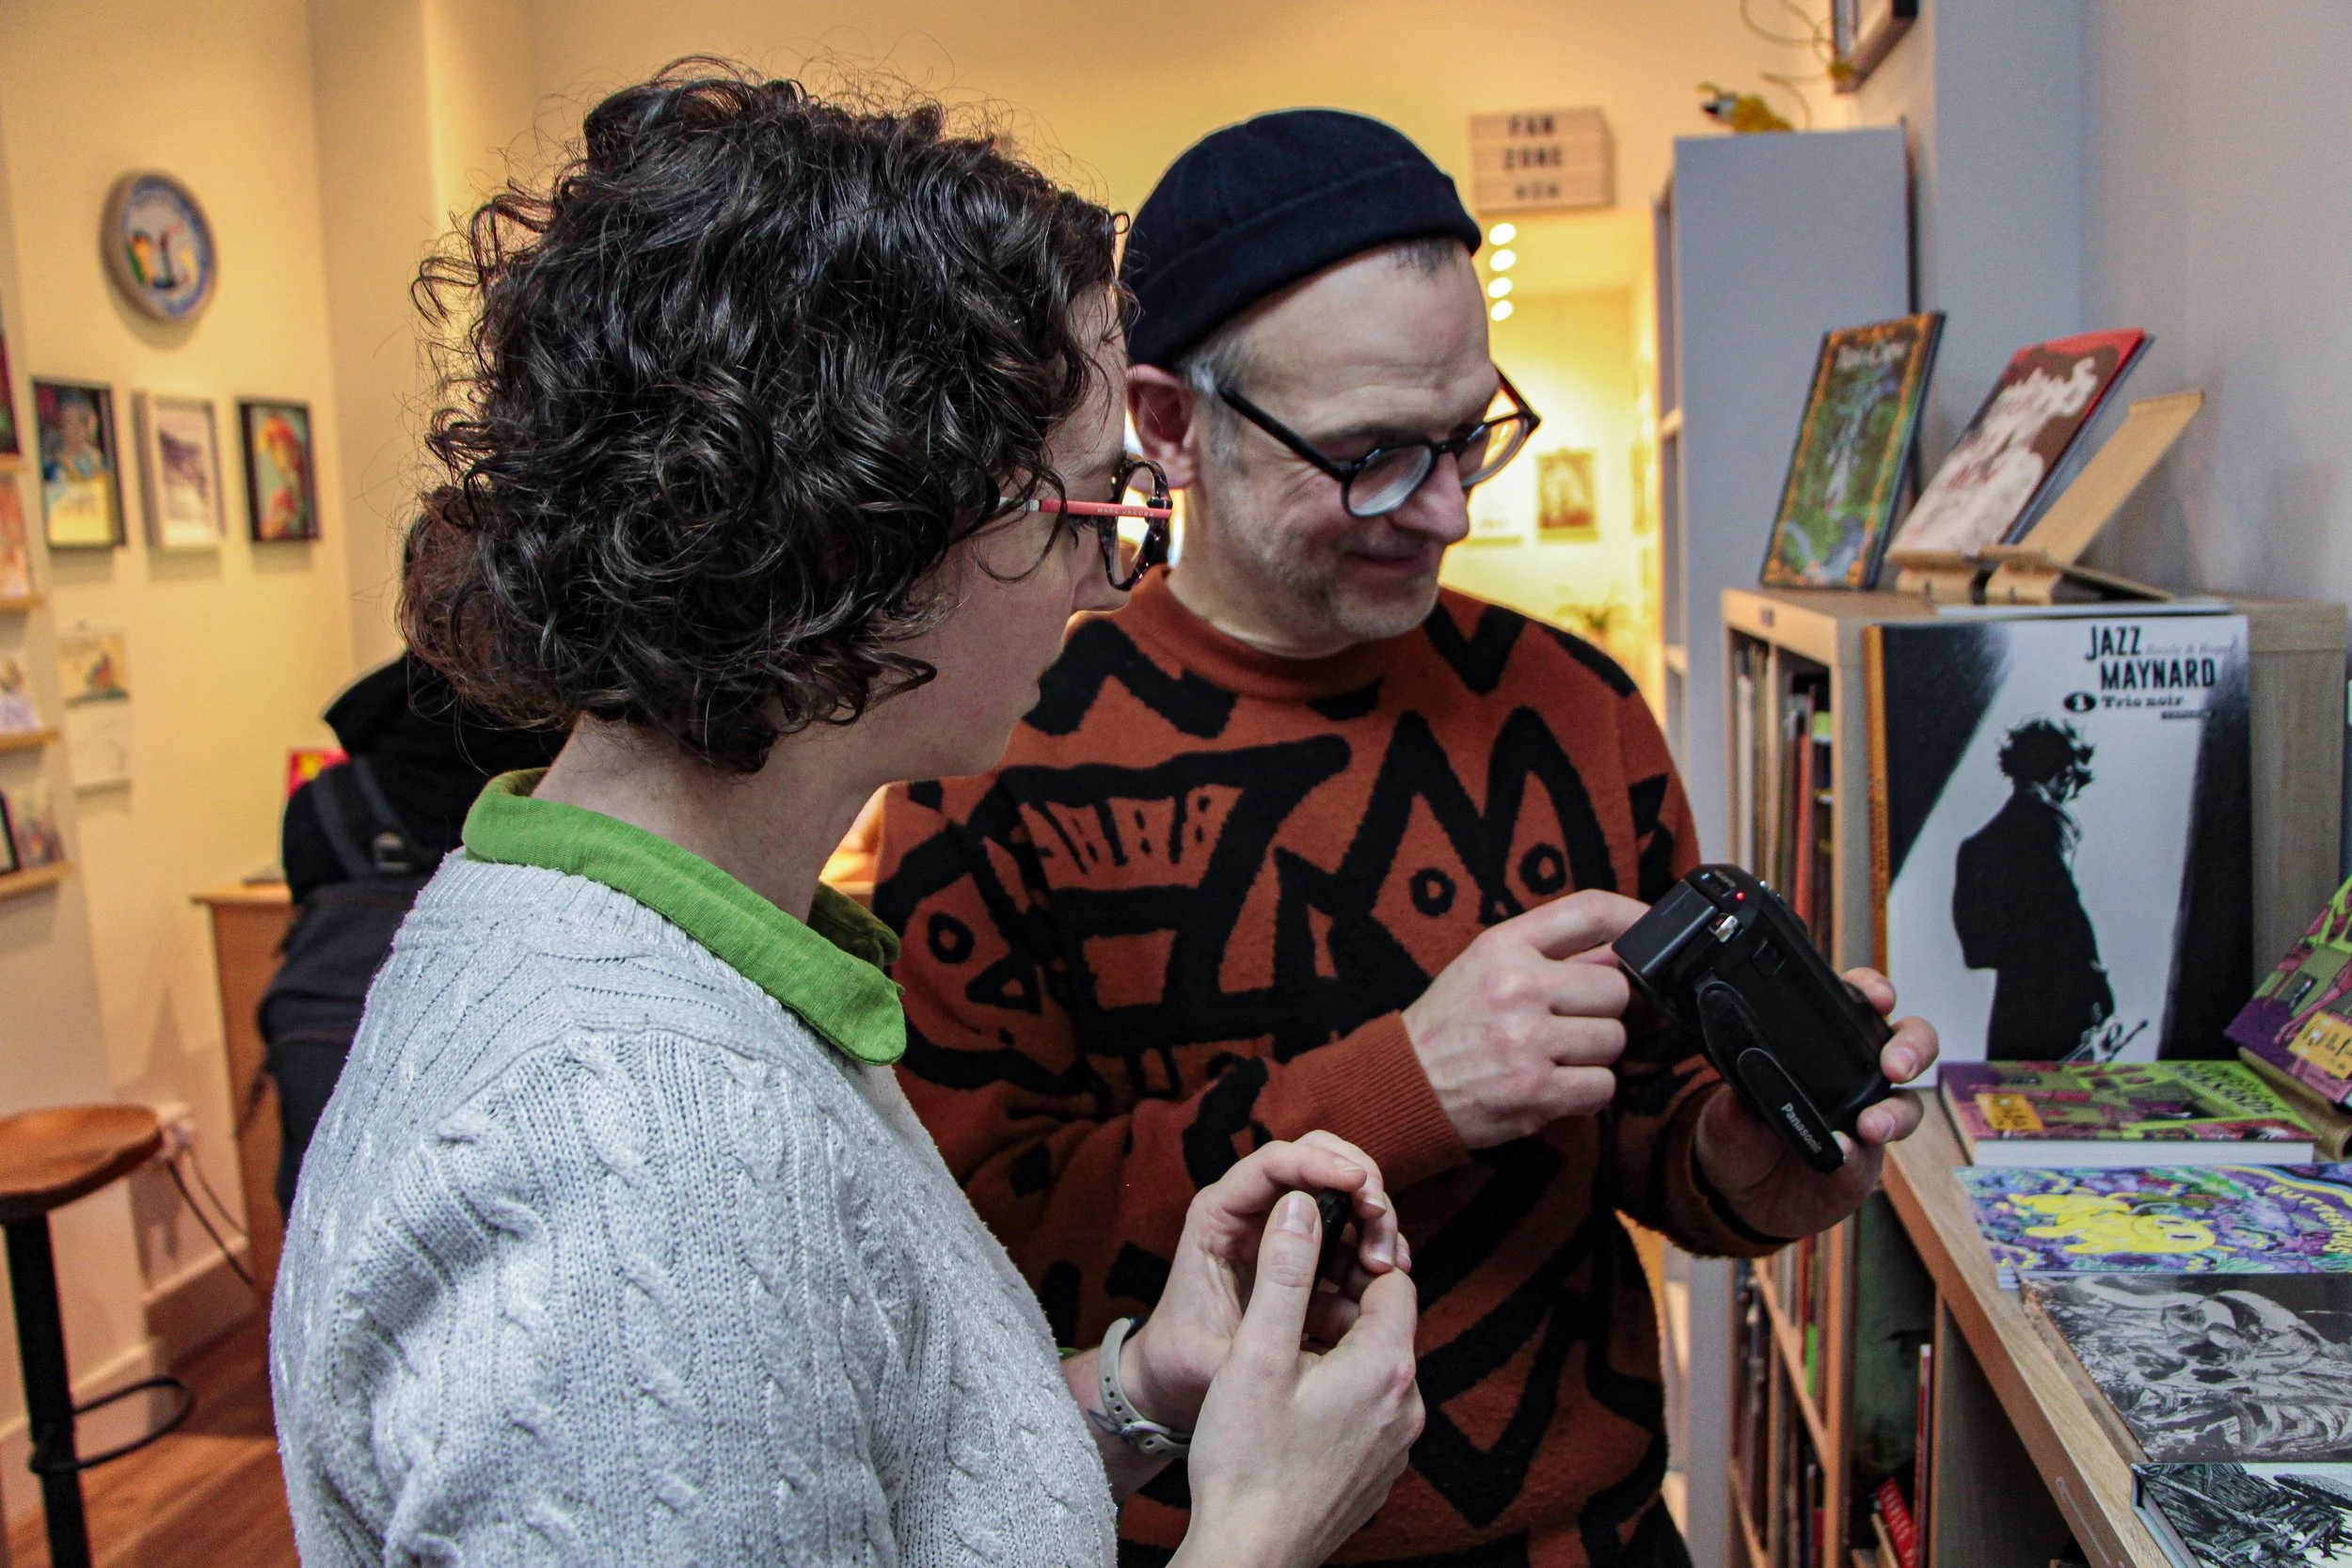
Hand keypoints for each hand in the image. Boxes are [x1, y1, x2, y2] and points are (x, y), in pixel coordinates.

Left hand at [1123, 1133, 1405, 1432]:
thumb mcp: (1213, 1356)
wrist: (1173, 1380)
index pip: (1271, 1163)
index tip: (1360, 1185)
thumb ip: (1254, 1325)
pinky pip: (1348, 1233)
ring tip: (1389, 1265)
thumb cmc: (1181, 1363)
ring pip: (1339, 1192)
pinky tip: (1390, 1278)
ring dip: (1373, 1218)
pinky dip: (1373, 1246)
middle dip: (1357, 1180)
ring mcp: (1279, 1228)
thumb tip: (1300, 1272)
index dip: (1319, 1163)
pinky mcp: (1303, 1254)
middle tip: (1381, 1221)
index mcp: (1217, 1216)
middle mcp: (1248, 1209)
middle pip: (1314, 1158)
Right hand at [1173, 1192, 1424, 1567]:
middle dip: (1345, 1302)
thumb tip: (1303, 1203)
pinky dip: (1341, 1395)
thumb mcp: (1257, 1352)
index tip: (1317, 1251)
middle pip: (1389, 1325)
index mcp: (1386, 1365)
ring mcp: (1397, 1446)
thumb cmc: (1246, 1460)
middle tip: (1291, 1297)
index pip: (1394, 1279)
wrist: (1250, 1557)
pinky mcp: (1379, 1475)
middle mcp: (1407, 1405)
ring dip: (1341, 1351)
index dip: (1357, 1256)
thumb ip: (1285, 1273)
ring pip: (1379, 1370)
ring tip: (1284, 1354)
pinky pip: (1371, 1413)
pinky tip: (1294, 1408)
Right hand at [1401, 891, 1650, 1147]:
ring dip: (1593, 1054)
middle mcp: (1516, 988)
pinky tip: (1553, 1085)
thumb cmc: (1451, 1024)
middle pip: (1616, 990)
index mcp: (1503, 947)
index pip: (1589, 912)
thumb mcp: (1485, 966)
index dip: (1633, 918)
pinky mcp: (1536, 1092)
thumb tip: (1624, 949)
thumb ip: (1549, 953)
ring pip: (1613, 1041)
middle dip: (1601, 1010)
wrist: (1404, 1084)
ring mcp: (1527, 1042)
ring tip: (1552, 1056)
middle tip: (1568, 1022)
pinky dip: (1586, 1092)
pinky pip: (1603, 1087)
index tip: (1651, 930)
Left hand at [1692, 968, 1938, 1239]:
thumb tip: (1745, 1074)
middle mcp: (1852, 1074)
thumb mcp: (1726, 1111)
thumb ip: (1739, 1095)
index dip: (1873, 991)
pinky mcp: (1867, 1158)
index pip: (1854, 1002)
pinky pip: (1877, 1152)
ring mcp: (1866, 1115)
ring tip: (1871, 1125)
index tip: (1877, 997)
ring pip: (1907, 1101)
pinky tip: (1845, 1152)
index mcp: (1819, 1044)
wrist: (1741, 1198)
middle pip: (1907, 1043)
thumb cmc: (1738, 1137)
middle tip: (1895, 1065)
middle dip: (1913, 1046)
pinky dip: (1863, 1151)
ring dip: (1896, 1111)